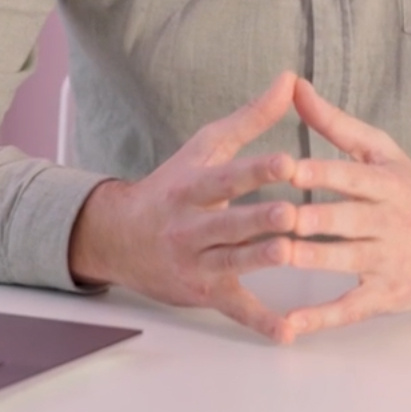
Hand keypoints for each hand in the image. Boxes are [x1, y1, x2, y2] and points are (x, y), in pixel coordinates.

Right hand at [66, 70, 304, 340]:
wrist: (119, 239)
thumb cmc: (173, 186)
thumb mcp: (206, 147)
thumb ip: (251, 117)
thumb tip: (291, 79)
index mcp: (193, 187)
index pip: (227, 177)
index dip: (256, 170)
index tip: (287, 162)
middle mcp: (191, 226)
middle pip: (228, 223)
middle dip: (258, 220)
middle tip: (291, 214)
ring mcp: (197, 262)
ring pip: (232, 263)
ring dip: (259, 260)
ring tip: (289, 255)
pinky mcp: (205, 293)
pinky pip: (235, 310)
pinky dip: (260, 323)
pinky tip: (288, 332)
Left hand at [272, 77, 410, 341]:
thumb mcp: (383, 152)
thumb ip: (335, 124)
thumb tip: (295, 85)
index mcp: (384, 182)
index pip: (347, 175)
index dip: (316, 172)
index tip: (284, 166)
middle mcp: (387, 220)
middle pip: (343, 219)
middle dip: (307, 218)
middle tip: (270, 215)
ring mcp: (387, 260)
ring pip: (343, 259)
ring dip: (308, 259)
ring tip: (273, 256)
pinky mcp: (386, 294)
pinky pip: (350, 308)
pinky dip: (320, 318)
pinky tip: (290, 324)